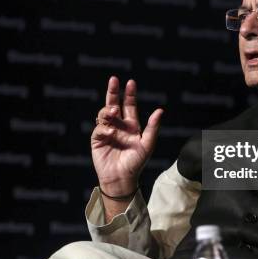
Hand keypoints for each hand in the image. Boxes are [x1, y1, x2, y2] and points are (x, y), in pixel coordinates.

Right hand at [91, 76, 163, 195]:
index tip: (130, 82)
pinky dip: (104, 128)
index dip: (129, 94)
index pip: (130, 105)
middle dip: (113, 92)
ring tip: (113, 110)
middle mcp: (119, 126)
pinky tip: (111, 132)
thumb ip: (153, 127)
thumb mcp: (147, 144)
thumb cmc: (136, 163)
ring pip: (105, 114)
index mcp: (132, 125)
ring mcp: (107, 132)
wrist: (122, 179)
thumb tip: (160, 110)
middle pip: (114, 104)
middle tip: (113, 80)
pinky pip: (99, 129)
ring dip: (108, 109)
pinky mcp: (97, 140)